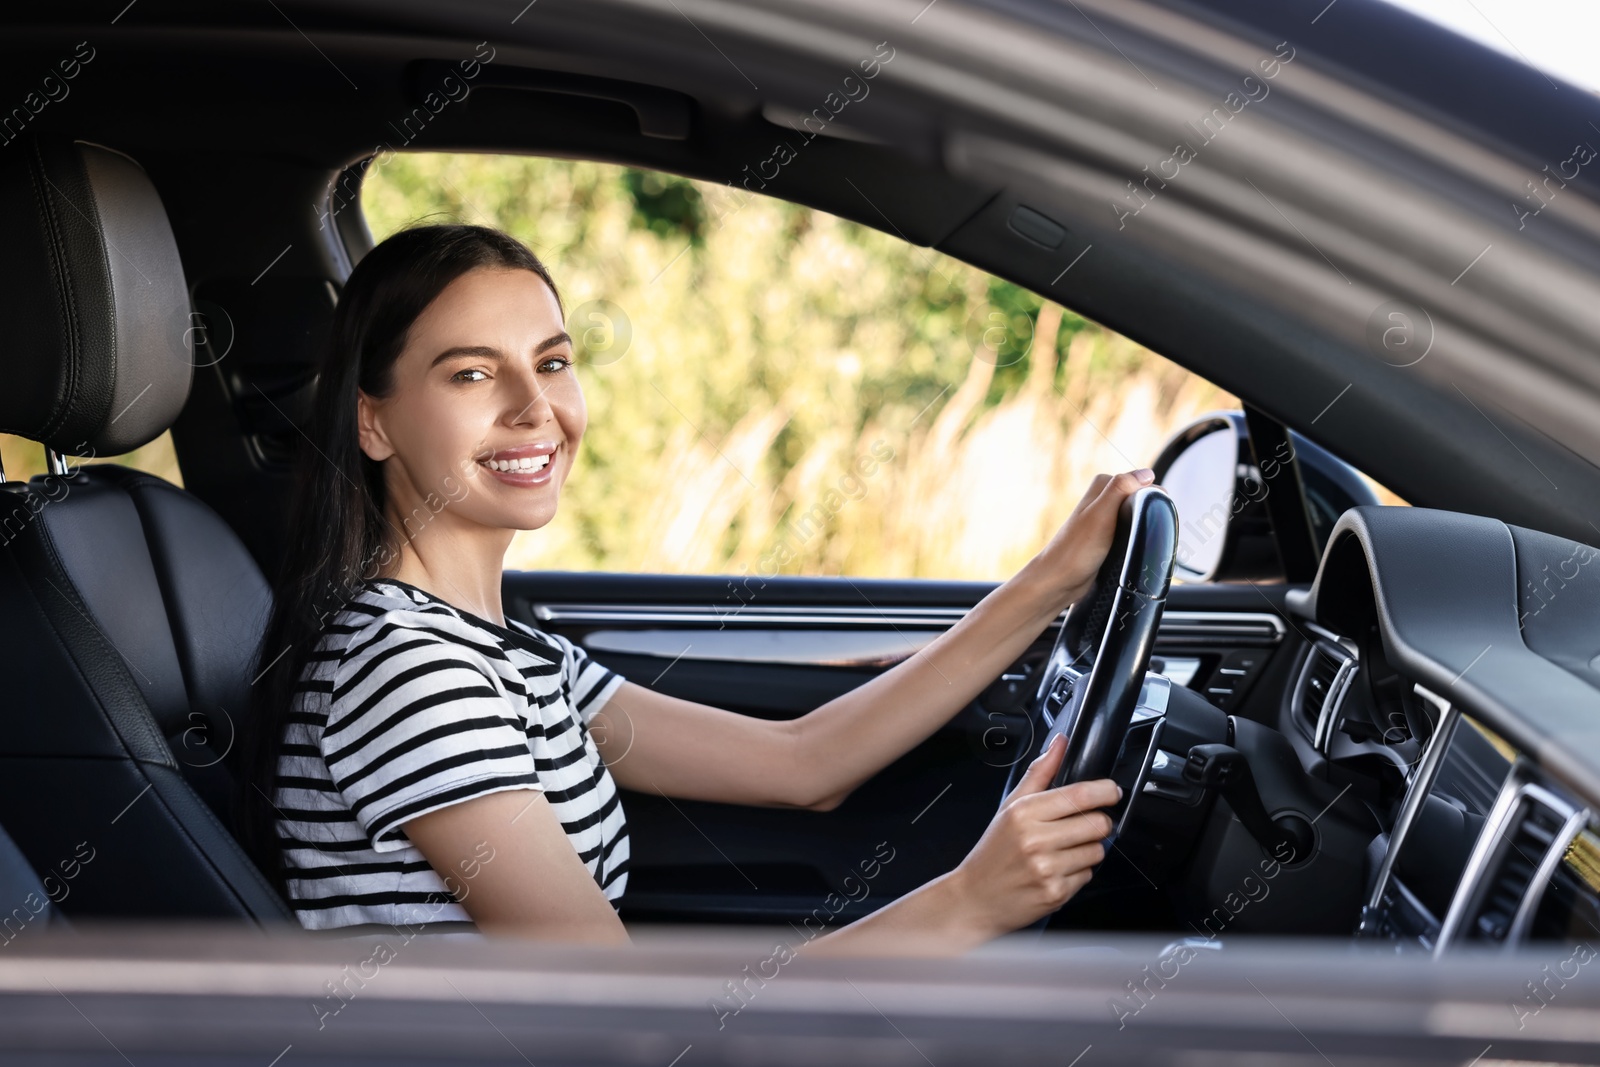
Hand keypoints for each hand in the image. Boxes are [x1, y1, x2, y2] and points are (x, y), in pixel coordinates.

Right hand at [947, 733, 1120, 937]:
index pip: (1079, 795)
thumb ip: (1039, 773)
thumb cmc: (993, 852)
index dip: (1105, 791)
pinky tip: (1057, 870)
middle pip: (1097, 823)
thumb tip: (1060, 743)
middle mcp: (1035, 840)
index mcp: (1024, 813)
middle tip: (1081, 826)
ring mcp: (1047, 868)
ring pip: (1097, 850)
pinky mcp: (1056, 893)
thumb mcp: (1010, 807)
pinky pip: (1088, 875)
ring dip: (1088, 849)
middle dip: (1097, 823)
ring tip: (1063, 851)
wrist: (976, 898)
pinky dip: (1079, 872)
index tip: (1111, 791)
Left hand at [1030, 468, 1156, 611]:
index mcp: (1102, 487)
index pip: (1140, 482)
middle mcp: (1103, 501)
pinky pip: (1132, 535)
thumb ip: (1120, 489)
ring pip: (1138, 518)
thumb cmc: (1076, 550)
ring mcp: (1106, 521)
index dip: (1152, 496)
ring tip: (1140, 543)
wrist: (1060, 581)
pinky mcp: (1109, 540)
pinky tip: (1136, 551)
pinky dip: (1137, 541)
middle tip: (1146, 531)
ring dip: (1143, 529)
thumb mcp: (1100, 514)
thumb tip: (1146, 474)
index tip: (1153, 512)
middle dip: (1149, 513)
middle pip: (1141, 500)